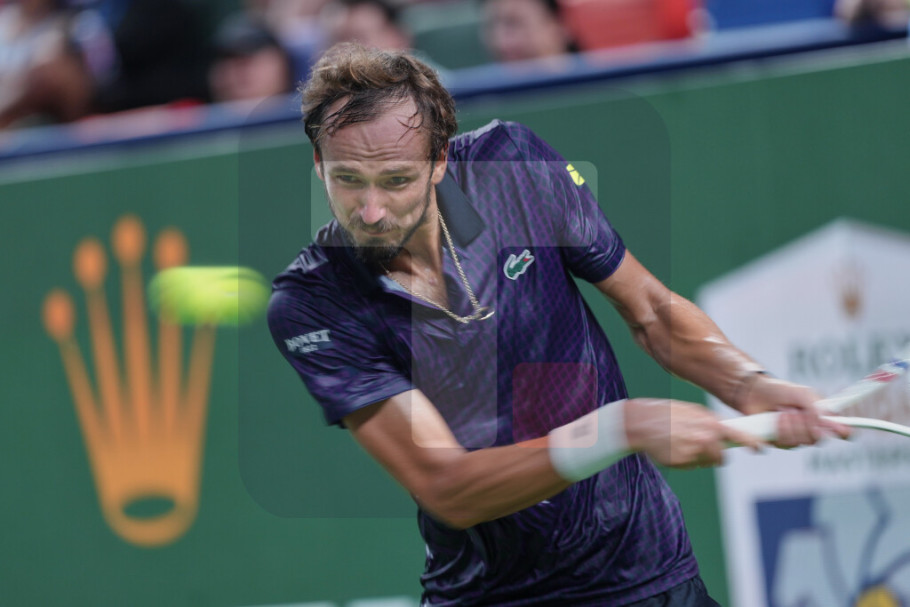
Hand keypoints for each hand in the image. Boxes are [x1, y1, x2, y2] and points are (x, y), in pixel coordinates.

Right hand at [624, 398, 763, 468]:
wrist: (640, 422)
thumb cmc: (664, 415)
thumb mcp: (691, 412)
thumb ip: (708, 424)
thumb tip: (721, 435)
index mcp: (709, 422)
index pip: (739, 435)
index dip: (753, 443)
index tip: (761, 449)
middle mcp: (706, 436)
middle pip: (721, 457)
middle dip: (713, 456)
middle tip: (697, 447)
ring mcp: (695, 450)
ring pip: (704, 463)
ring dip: (696, 459)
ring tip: (678, 445)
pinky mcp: (683, 461)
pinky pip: (690, 466)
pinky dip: (682, 461)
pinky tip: (670, 449)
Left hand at [738, 375, 850, 447]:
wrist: (755, 392)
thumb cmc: (780, 391)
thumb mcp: (801, 393)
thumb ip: (814, 406)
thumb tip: (822, 422)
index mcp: (820, 417)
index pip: (840, 430)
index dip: (844, 433)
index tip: (842, 430)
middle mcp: (810, 430)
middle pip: (817, 439)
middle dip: (804, 425)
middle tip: (793, 411)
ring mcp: (794, 438)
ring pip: (799, 442)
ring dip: (789, 426)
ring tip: (781, 411)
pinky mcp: (778, 442)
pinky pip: (783, 444)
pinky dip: (778, 430)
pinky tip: (774, 419)